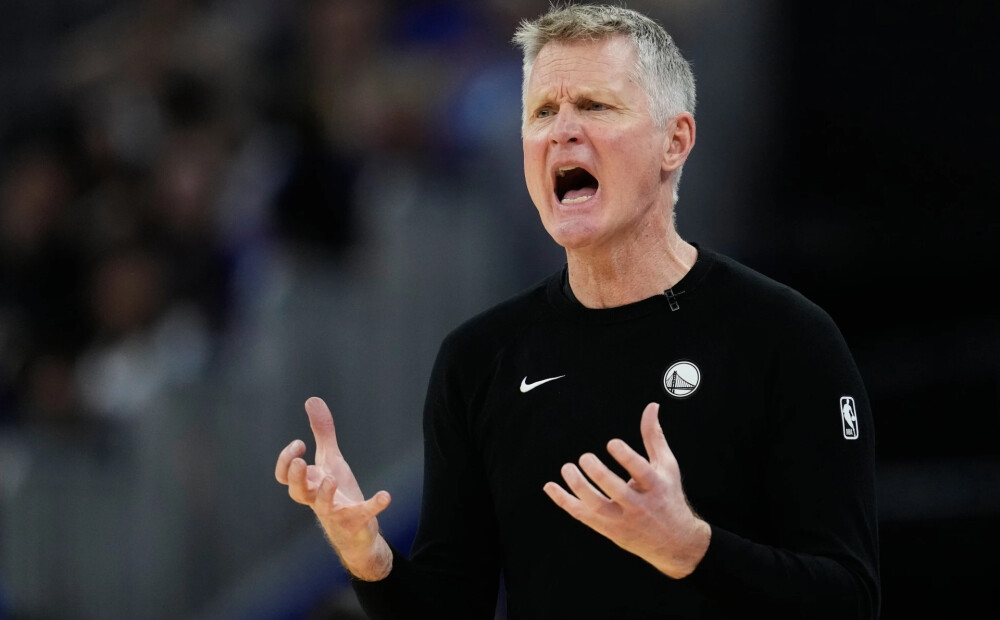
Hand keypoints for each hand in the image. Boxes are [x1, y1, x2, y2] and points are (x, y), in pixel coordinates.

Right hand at [275, 396, 392, 579]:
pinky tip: (385, 496)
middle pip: (297, 491)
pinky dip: (374, 505)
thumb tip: (312, 400)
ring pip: (323, 506)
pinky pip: (363, 514)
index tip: (300, 443)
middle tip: (302, 461)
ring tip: (333, 477)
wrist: (354, 530)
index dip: (285, 461)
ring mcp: (336, 512)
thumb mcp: (330, 459)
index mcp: (309, 484)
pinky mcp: (356, 521)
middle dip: (296, 477)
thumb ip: (322, 432)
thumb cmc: (337, 492)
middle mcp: (317, 498)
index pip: (284, 476)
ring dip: (326, 492)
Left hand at [543, 402, 710, 577]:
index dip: (626, 457)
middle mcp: (639, 505)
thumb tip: (651, 406)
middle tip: (585, 457)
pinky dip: (564, 501)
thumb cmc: (667, 495)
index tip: (611, 443)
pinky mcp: (608, 529)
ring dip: (579, 487)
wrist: (674, 542)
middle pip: (617, 491)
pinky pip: (583, 516)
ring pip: (597, 507)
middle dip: (598, 474)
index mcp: (656, 486)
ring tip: (567, 468)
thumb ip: (654, 436)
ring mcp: (622, 520)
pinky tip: (550, 486)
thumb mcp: (666, 466)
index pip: (641, 472)